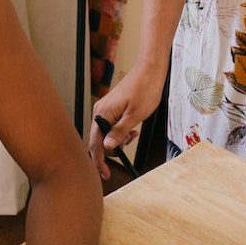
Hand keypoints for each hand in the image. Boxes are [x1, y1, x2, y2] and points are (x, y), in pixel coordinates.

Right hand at [88, 63, 165, 177]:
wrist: (150, 70)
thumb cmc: (144, 88)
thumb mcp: (135, 116)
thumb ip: (119, 132)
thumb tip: (107, 146)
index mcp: (102, 113)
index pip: (95, 143)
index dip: (99, 161)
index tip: (104, 174)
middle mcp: (100, 111)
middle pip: (99, 140)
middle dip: (112, 148)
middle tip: (127, 149)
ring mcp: (105, 109)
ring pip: (106, 133)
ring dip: (118, 140)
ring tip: (133, 135)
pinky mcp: (112, 108)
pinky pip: (111, 125)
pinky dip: (120, 132)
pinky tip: (132, 130)